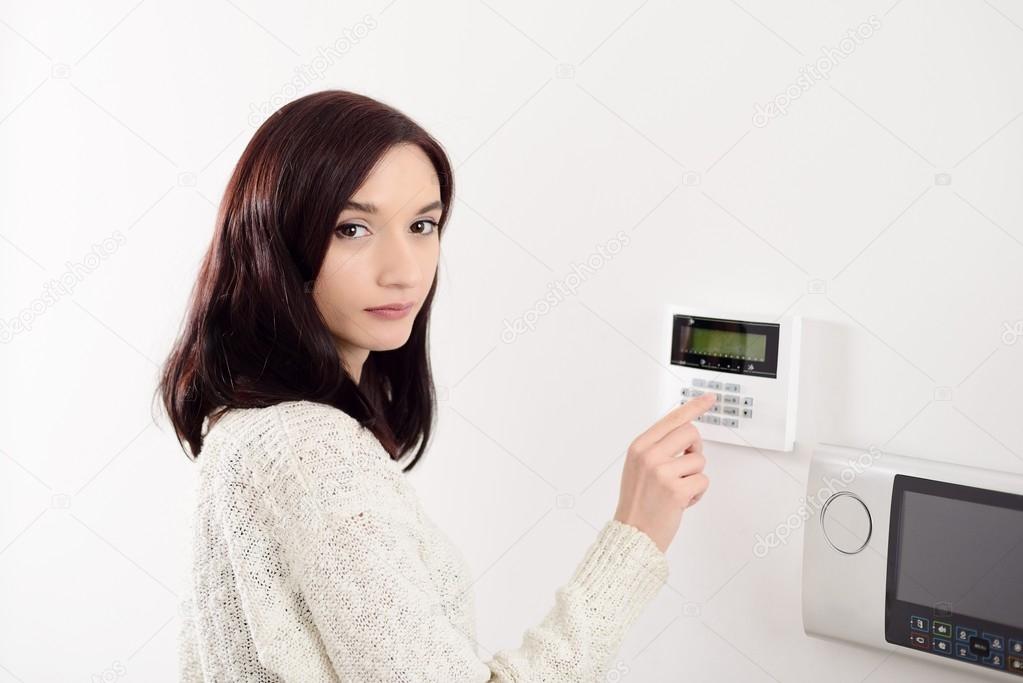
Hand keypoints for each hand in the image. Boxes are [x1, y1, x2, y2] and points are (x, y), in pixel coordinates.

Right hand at [612, 392, 713, 552]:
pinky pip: (703, 481)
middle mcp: (649, 455)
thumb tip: (685, 431)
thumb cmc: (638, 501)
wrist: (632, 534)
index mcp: (639, 446)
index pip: (672, 418)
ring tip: (676, 490)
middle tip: (686, 466)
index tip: (710, 398)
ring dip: (694, 477)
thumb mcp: (639, 466)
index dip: (694, 407)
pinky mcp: (676, 490)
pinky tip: (681, 503)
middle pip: (691, 433)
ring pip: (699, 460)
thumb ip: (658, 447)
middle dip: (695, 449)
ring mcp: (662, 472)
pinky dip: (697, 494)